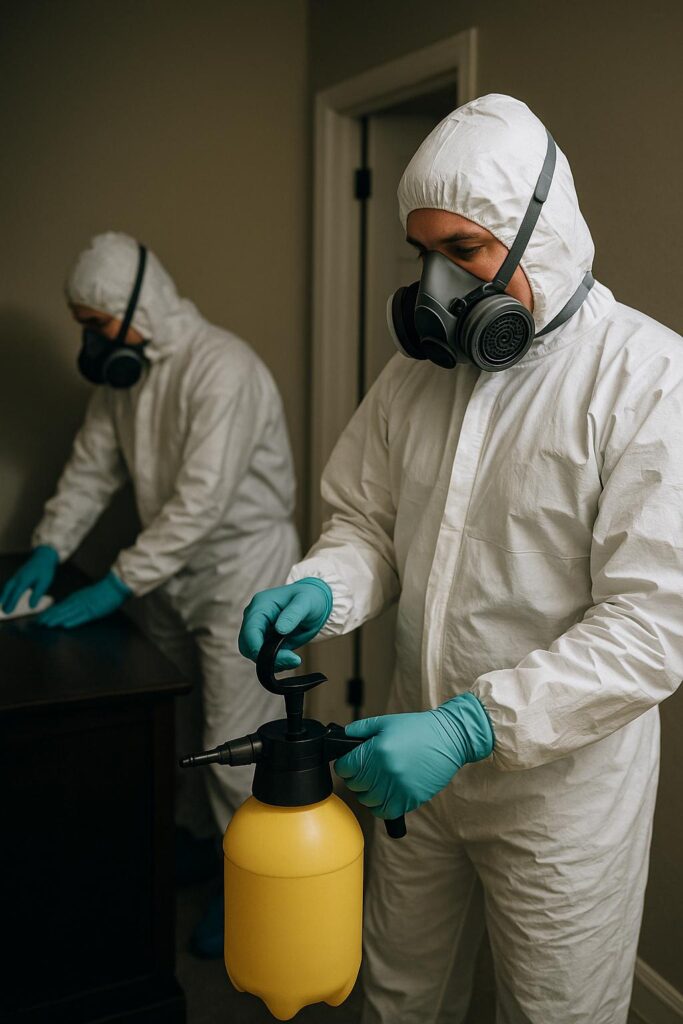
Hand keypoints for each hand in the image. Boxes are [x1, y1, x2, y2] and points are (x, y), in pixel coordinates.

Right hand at [0, 545, 59, 613]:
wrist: (44, 556)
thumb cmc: (45, 570)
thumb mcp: (44, 582)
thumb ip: (37, 594)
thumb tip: (31, 606)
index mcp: (24, 580)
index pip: (16, 593)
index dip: (11, 603)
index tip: (8, 612)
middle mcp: (18, 577)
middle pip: (9, 589)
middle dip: (5, 600)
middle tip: (4, 611)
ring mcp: (17, 575)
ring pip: (8, 586)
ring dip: (4, 595)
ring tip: (1, 603)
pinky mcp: (18, 574)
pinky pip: (10, 583)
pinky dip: (7, 590)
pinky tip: (7, 595)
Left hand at [37, 571, 131, 628]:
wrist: (115, 586)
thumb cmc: (103, 592)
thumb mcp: (87, 596)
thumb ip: (78, 601)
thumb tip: (68, 608)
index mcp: (76, 598)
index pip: (60, 606)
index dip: (49, 613)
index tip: (40, 618)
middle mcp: (78, 602)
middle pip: (61, 610)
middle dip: (49, 617)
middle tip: (38, 623)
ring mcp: (86, 606)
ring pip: (68, 614)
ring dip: (57, 619)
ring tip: (46, 624)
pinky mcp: (94, 611)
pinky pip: (82, 617)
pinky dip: (74, 621)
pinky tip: (65, 625)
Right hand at [239, 578, 332, 670]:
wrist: (315, 603)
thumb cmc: (310, 598)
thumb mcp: (306, 602)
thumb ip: (293, 614)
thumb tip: (279, 629)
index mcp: (261, 605)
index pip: (250, 630)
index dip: (256, 647)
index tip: (273, 658)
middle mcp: (255, 618)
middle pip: (247, 645)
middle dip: (266, 658)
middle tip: (292, 659)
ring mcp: (259, 631)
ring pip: (254, 654)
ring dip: (272, 662)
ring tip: (294, 659)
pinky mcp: (266, 641)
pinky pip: (264, 657)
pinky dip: (276, 663)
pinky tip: (291, 659)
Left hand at [334, 693, 493, 818]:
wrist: (450, 739)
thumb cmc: (419, 729)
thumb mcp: (386, 722)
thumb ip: (360, 729)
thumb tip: (341, 738)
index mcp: (377, 750)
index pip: (344, 768)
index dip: (346, 764)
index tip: (353, 762)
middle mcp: (385, 771)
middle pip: (354, 785)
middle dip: (357, 777)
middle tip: (369, 769)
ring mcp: (398, 788)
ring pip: (367, 801)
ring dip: (369, 792)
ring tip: (379, 780)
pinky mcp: (410, 800)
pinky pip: (384, 811)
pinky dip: (381, 805)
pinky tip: (388, 792)